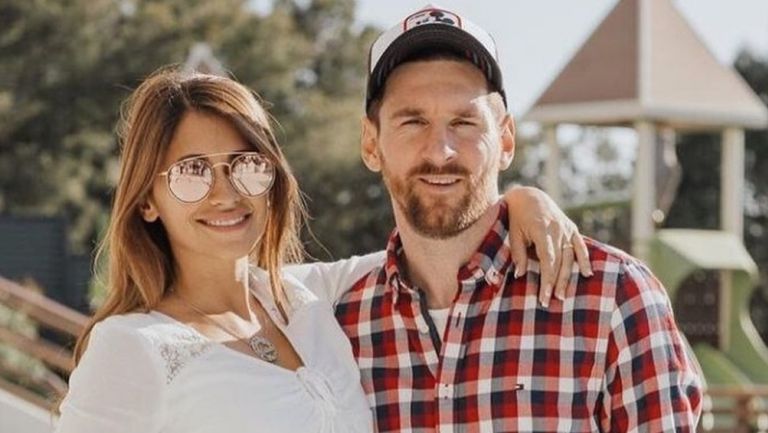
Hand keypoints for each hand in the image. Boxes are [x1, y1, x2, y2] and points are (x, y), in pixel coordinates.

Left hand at [503, 186, 592, 306]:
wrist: (528, 196)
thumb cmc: (516, 217)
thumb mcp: (513, 233)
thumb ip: (518, 253)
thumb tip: (520, 275)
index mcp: (541, 230)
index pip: (547, 260)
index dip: (547, 279)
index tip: (544, 296)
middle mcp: (557, 229)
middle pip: (560, 261)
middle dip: (556, 283)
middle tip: (551, 301)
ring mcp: (566, 228)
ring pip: (570, 257)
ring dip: (568, 277)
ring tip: (563, 295)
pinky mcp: (571, 228)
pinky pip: (580, 246)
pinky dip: (584, 259)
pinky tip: (587, 274)